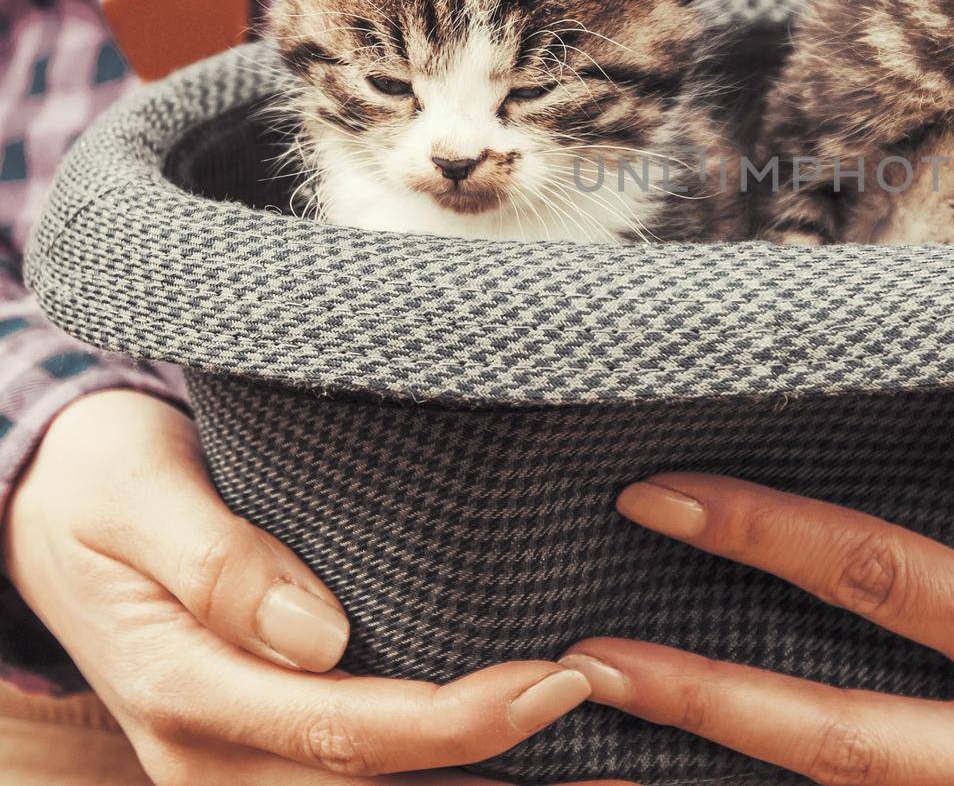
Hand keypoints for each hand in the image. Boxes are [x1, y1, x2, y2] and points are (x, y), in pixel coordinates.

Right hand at [3, 391, 625, 784]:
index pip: (348, 730)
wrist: (51, 508)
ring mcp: (235, 763)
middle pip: (377, 780)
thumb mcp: (139, 497)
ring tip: (601, 744)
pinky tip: (520, 730)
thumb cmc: (104, 483)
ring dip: (477, 772)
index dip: (461, 720)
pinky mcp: (262, 747)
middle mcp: (213, 754)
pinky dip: (443, 761)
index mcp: (186, 690)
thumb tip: (318, 638)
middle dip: (495, 760)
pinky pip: (361, 770)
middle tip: (611, 704)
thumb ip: (221, 566)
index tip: (560, 680)